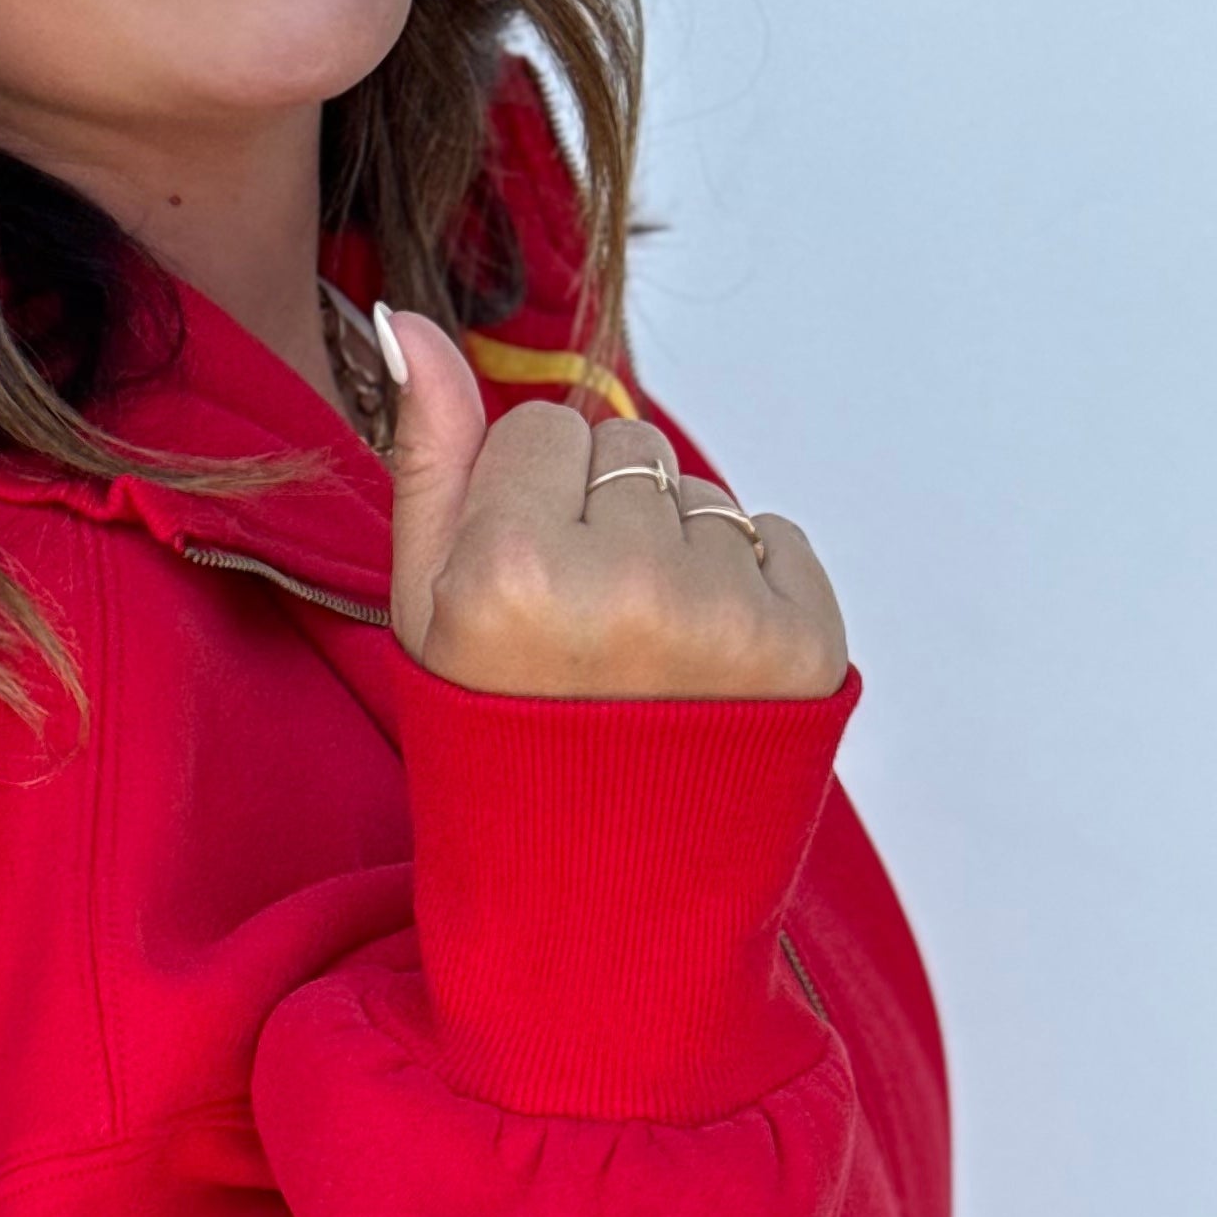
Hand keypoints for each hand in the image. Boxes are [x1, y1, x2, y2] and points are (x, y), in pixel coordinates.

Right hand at [377, 310, 847, 700]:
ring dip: (679, 557)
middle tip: (585, 639)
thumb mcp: (426, 610)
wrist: (600, 895)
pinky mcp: (807, 644)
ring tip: (646, 664)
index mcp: (509, 576)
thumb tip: (409, 321)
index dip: (523, 512)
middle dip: (604, 523)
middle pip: (626, 452)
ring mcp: (725, 617)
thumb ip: (428, 457)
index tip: (521, 601)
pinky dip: (750, 589)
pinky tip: (707, 671)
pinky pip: (777, 538)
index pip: (539, 435)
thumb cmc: (498, 744)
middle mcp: (623, 588)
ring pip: (702, 496)